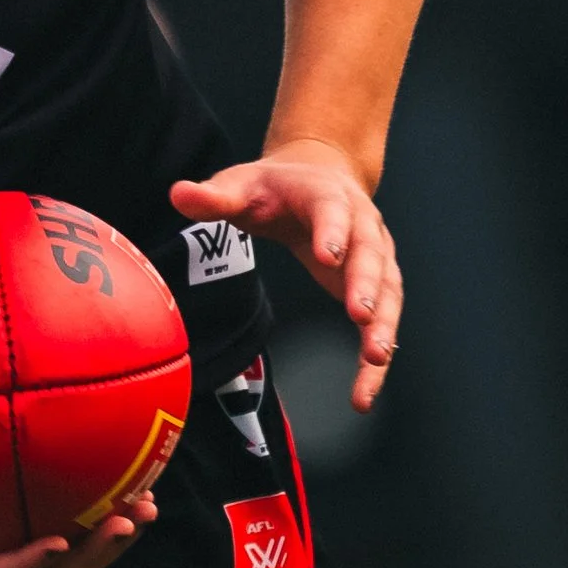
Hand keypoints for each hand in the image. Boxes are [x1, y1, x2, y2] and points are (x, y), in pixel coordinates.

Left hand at [170, 138, 402, 411]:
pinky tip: (365, 390)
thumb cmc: (276, 188)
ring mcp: (374, 256)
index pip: (332, 210)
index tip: (327, 257)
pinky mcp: (375, 287)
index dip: (332, 232)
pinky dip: (376, 357)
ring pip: (387, 291)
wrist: (317, 177)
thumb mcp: (242, 184)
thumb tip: (180, 195)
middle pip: (369, 254)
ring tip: (374, 359)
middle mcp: (361, 224)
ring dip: (384, 325)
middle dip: (367, 285)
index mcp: (326, 195)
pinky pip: (382, 321)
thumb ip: (215, 196)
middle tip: (361, 315)